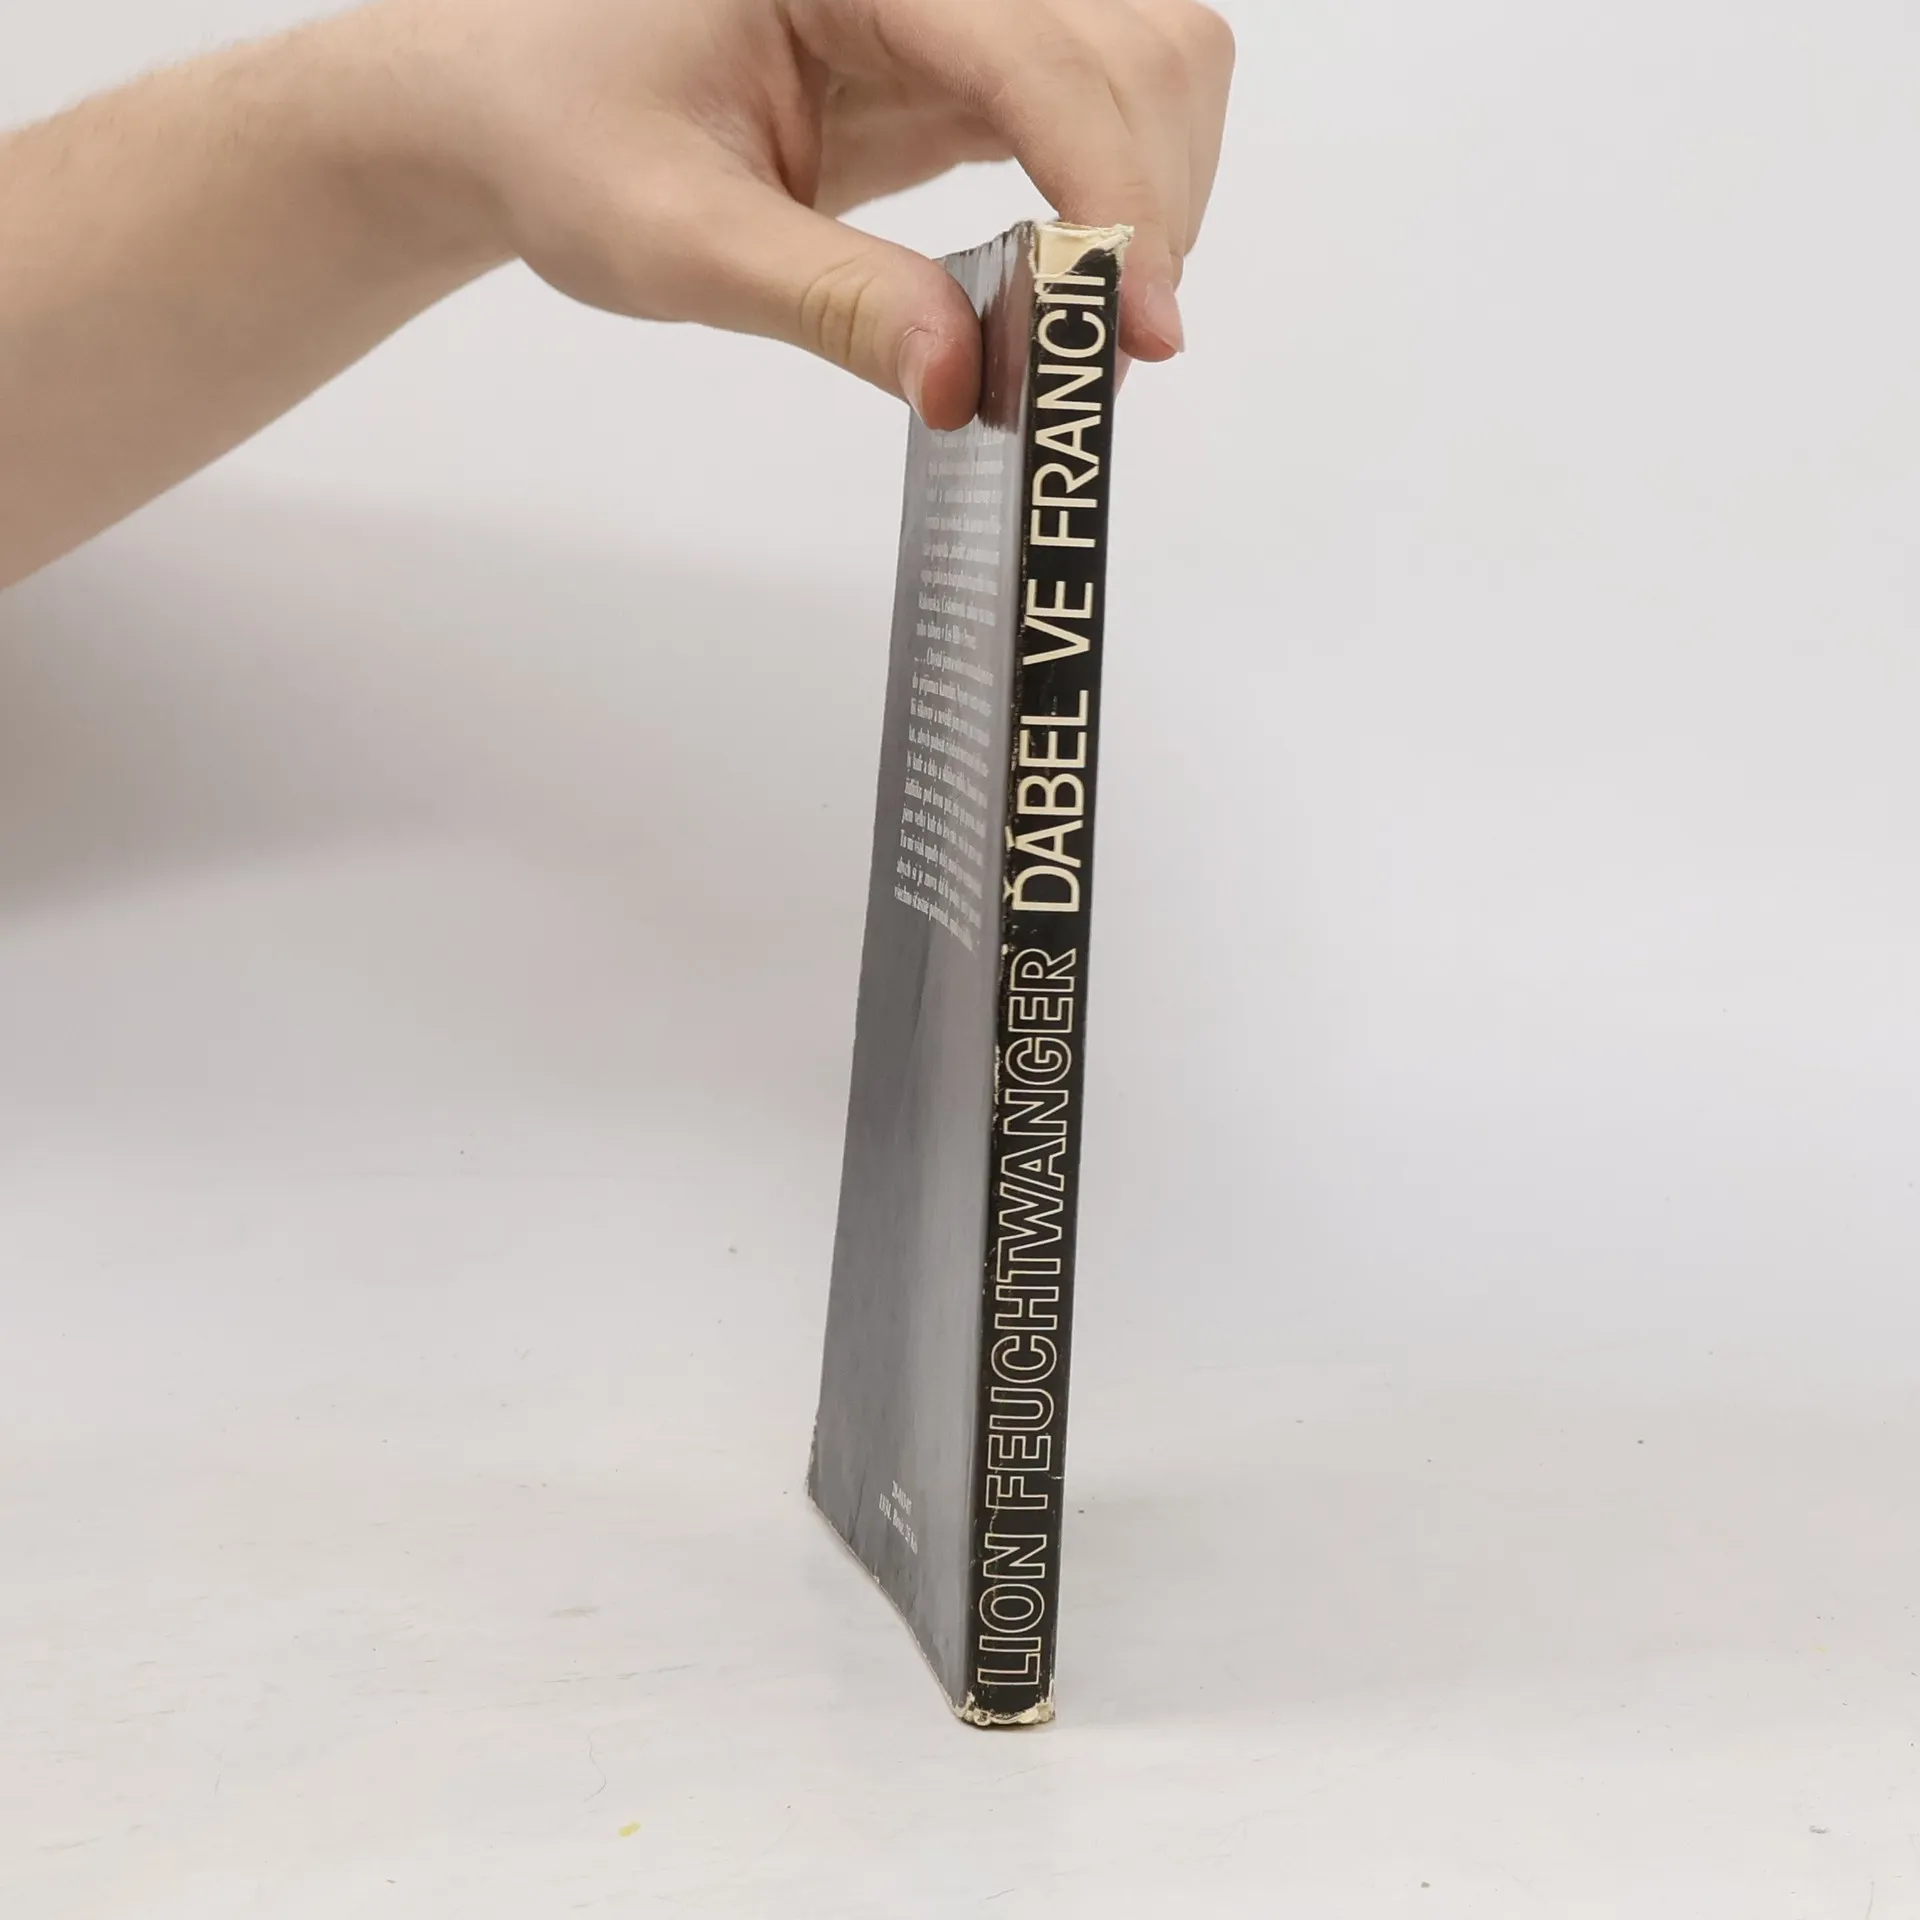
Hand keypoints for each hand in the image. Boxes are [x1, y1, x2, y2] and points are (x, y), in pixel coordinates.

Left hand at [360, 0, 1234, 424]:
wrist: (516, 106)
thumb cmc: (564, 138)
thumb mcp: (678, 237)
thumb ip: (831, 303)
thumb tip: (964, 382)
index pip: (1039, 52)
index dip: (1112, 191)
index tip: (1136, 329)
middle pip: (1138, 39)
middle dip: (1149, 199)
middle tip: (1100, 352)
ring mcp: (953, 3)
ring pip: (1146, 60)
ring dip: (1151, 194)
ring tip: (1083, 320)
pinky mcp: (963, 55)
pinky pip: (1095, 103)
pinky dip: (1114, 197)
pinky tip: (1068, 279)